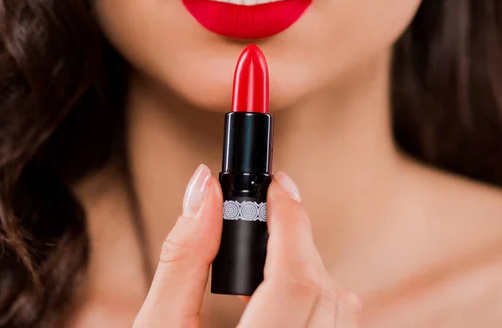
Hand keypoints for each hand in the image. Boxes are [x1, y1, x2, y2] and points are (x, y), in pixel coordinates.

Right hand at [133, 165, 361, 326]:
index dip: (289, 221)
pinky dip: (321, 296)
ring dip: (312, 267)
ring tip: (271, 256)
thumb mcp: (157, 326)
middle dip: (297, 238)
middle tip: (269, 213)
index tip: (277, 188)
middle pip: (323, 288)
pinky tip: (284, 295)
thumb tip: (204, 190)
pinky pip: (341, 327)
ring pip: (343, 308)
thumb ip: (183, 255)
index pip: (292, 280)